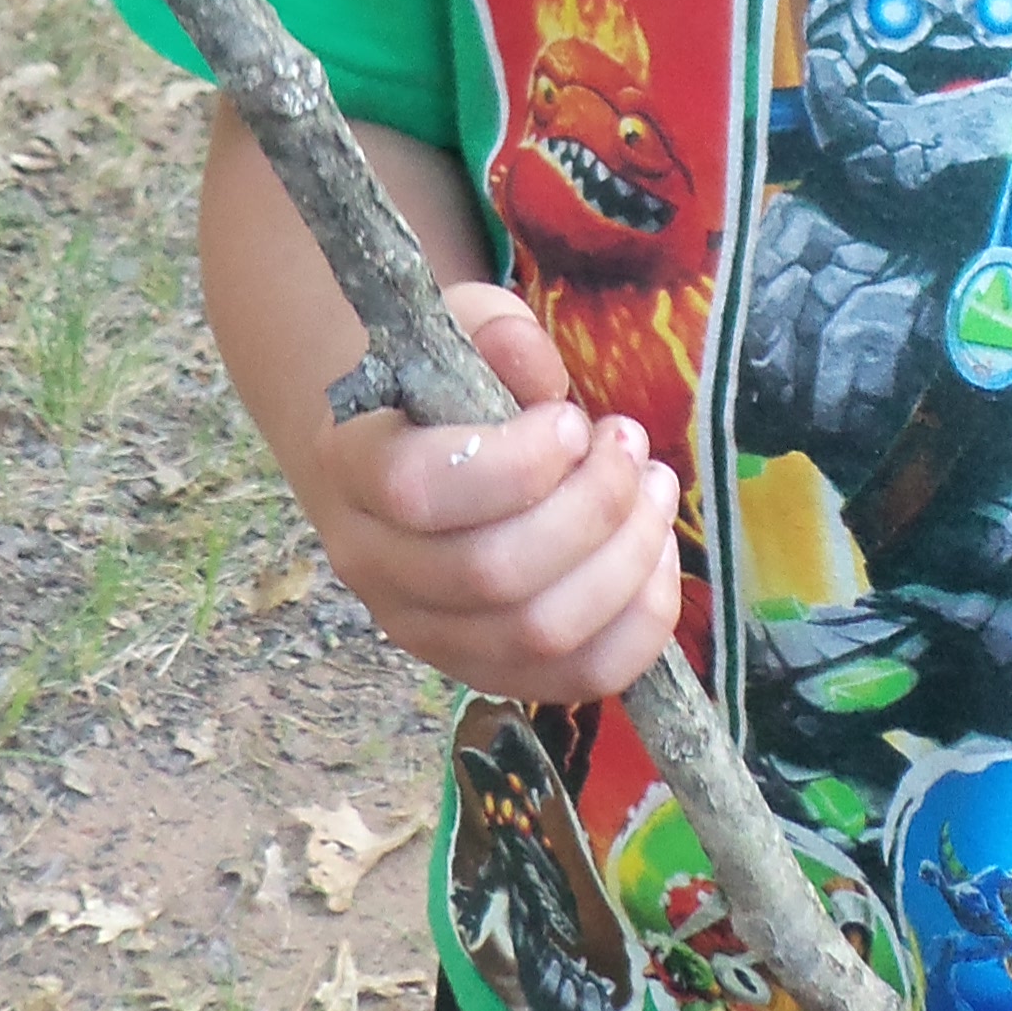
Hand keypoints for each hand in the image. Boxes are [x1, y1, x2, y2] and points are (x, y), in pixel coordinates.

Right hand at [291, 280, 680, 699]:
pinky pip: (576, 678)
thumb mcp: (464, 332)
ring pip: (539, 633)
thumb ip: (498, 339)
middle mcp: (376, 567)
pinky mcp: (485, 669)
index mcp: (355, 469)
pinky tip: (656, 553)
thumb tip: (534, 366)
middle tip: (629, 445)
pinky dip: (639, 623)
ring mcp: (428, 633)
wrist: (406, 455)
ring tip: (654, 488)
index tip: (571, 420)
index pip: (419, 491)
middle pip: (494, 574)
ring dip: (627, 559)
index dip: (516, 463)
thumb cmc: (444, 389)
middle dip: (594, 506)